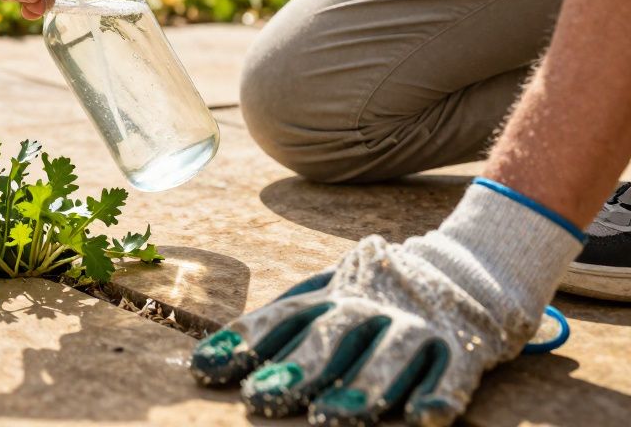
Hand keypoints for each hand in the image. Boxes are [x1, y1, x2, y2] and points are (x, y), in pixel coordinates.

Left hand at [190, 181, 582, 425]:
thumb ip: (287, 316)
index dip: (246, 341)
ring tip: (330, 418)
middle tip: (260, 397)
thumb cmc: (381, 292)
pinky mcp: (464, 345)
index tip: (205, 368)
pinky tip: (424, 417)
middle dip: (296, 367)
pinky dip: (439, 393)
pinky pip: (452, 371)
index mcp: (334, 293)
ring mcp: (418, 323)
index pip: (283, 317)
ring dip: (360, 387)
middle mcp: (371, 305)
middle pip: (331, 335)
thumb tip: (216, 349)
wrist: (472, 265)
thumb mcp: (332, 290)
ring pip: (388, 354)